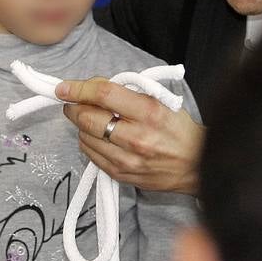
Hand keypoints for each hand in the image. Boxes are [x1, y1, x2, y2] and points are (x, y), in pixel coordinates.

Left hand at [56, 78, 203, 195]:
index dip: (79, 89)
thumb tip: (96, 86)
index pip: (105, 95)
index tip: (65, 87)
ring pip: (85, 137)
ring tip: (93, 120)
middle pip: (88, 118)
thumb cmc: (180, 131)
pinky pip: (91, 155)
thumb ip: (130, 92)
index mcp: (150, 113)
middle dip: (74, 107)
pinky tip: (100, 137)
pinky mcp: (122, 174)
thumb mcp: (162, 102)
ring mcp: (128, 159)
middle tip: (74, 103)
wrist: (197, 166)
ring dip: (82, 126)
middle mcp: (137, 137)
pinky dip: (89, 142)